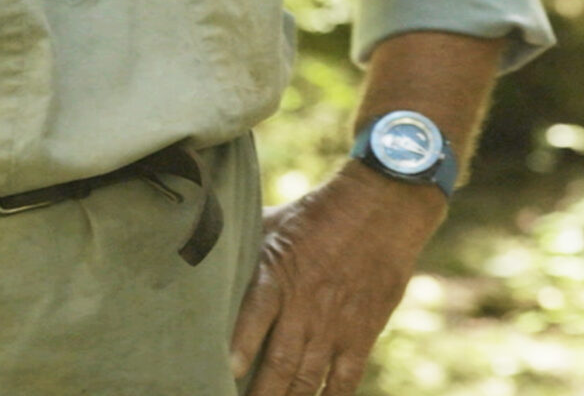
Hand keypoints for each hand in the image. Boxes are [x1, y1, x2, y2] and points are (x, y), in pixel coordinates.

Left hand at [228, 165, 443, 395]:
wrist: (381, 206)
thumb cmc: (319, 213)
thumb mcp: (273, 222)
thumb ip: (242, 248)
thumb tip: (201, 246)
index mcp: (277, 275)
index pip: (254, 317)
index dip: (240, 349)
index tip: (228, 372)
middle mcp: (305, 306)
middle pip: (279, 364)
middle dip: (260, 395)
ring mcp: (335, 324)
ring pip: (307, 378)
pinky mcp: (362, 332)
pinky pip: (345, 378)